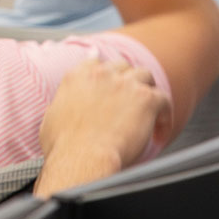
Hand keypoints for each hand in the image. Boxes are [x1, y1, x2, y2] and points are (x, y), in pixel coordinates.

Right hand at [35, 59, 168, 194]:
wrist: (82, 156)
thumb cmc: (64, 145)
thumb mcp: (53, 115)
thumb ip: (65, 101)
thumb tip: (66, 105)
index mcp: (76, 77)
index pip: (95, 62)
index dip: (105, 74)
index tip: (110, 83)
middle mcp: (100, 75)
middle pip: (122, 66)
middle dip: (127, 80)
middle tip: (130, 101)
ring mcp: (124, 84)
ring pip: (145, 75)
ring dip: (147, 90)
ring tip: (149, 111)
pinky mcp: (146, 99)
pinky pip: (164, 99)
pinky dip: (164, 116)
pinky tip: (159, 132)